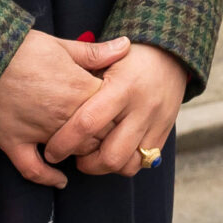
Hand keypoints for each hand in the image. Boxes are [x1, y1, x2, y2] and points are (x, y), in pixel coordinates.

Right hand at [0, 32, 128, 187]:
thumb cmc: (21, 48)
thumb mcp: (62, 45)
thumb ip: (95, 52)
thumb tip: (126, 45)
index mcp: (79, 89)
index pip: (114, 110)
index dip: (118, 110)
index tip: (118, 108)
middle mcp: (63, 115)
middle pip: (98, 135)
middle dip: (104, 134)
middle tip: (105, 130)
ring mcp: (38, 132)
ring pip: (73, 152)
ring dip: (81, 152)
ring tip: (87, 149)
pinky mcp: (14, 143)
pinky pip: (33, 169)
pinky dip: (49, 178)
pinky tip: (61, 181)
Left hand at [44, 43, 190, 177]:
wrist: (171, 55)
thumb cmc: (130, 57)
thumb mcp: (107, 58)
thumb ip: (82, 76)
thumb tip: (54, 97)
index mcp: (123, 87)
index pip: (88, 123)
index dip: (64, 143)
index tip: (51, 151)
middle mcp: (142, 108)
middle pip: (111, 155)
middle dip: (87, 165)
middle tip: (74, 157)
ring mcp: (156, 123)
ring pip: (129, 164)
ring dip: (107, 167)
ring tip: (94, 157)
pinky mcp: (164, 132)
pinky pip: (144, 162)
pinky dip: (125, 163)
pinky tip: (114, 152)